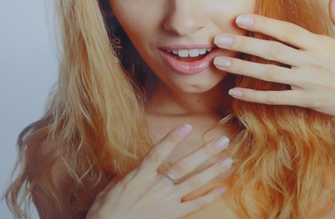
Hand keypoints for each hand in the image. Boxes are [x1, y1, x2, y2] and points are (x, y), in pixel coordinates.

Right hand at [86, 124, 231, 218]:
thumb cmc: (105, 211)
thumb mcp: (112, 187)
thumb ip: (127, 175)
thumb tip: (134, 167)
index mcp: (139, 175)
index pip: (158, 152)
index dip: (173, 138)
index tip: (187, 125)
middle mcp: (156, 186)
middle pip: (184, 165)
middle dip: (205, 152)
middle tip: (222, 141)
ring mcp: (165, 201)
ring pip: (194, 183)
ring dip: (212, 171)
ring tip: (228, 161)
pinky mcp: (171, 216)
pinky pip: (194, 206)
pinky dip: (208, 197)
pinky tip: (221, 189)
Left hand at [212, 0, 334, 127]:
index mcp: (320, 45)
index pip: (286, 31)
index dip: (262, 24)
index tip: (240, 18)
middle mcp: (310, 63)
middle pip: (270, 52)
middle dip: (242, 45)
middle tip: (217, 39)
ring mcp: (307, 83)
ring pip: (268, 75)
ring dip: (241, 68)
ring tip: (219, 62)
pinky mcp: (308, 101)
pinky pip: (276, 99)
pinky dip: (255, 97)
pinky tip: (235, 93)